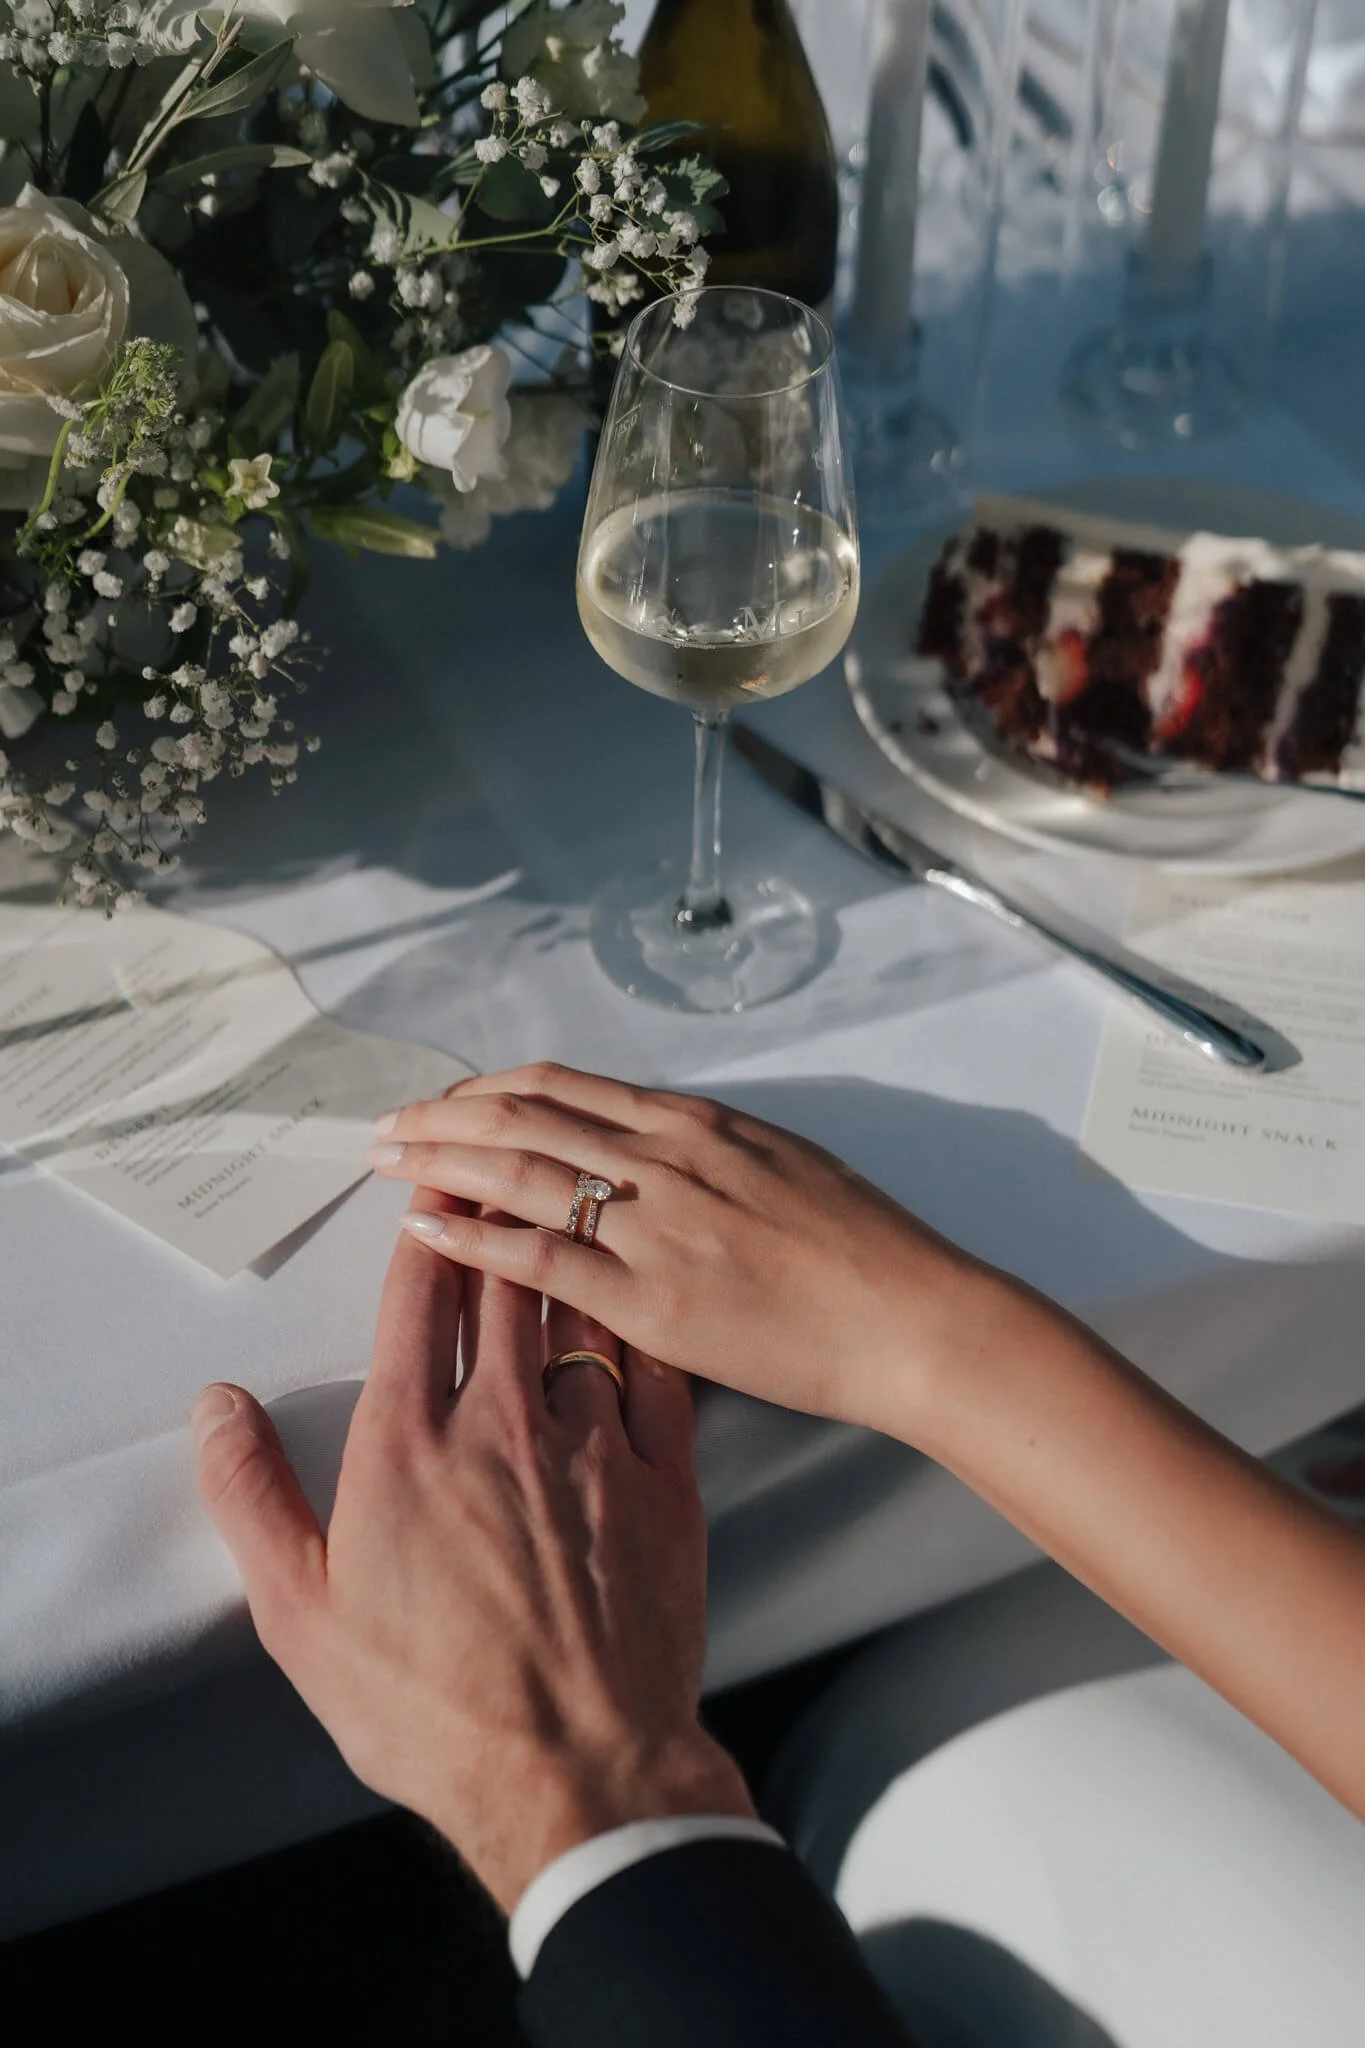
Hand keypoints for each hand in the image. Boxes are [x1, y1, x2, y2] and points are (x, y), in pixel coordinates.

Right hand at [192, 1191, 752, 1913]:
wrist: (578, 1774)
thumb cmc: (434, 1705)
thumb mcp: (302, 1615)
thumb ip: (252, 1497)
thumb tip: (219, 1409)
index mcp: (413, 1444)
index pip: (420, 1298)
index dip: (429, 1229)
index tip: (434, 1189)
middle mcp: (506, 1421)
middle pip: (507, 1279)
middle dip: (501, 1211)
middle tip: (502, 1167)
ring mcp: (596, 1445)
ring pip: (584, 1309)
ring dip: (571, 1249)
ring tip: (569, 1205)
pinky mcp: (667, 1480)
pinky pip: (659, 1370)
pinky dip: (644, 1321)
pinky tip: (642, 1298)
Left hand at [369, 1064, 1006, 1438]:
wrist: (911, 1315)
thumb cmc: (864, 1246)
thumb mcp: (781, 1161)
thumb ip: (705, 1150)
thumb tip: (648, 1147)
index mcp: (692, 1121)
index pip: (559, 1087)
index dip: (486, 1090)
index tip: (444, 1100)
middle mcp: (663, 1158)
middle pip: (520, 1118)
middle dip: (441, 1119)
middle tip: (385, 1128)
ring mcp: (654, 1226)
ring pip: (517, 1174)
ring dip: (440, 1164)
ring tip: (387, 1165)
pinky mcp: (653, 1299)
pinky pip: (541, 1258)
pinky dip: (474, 1238)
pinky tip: (429, 1230)